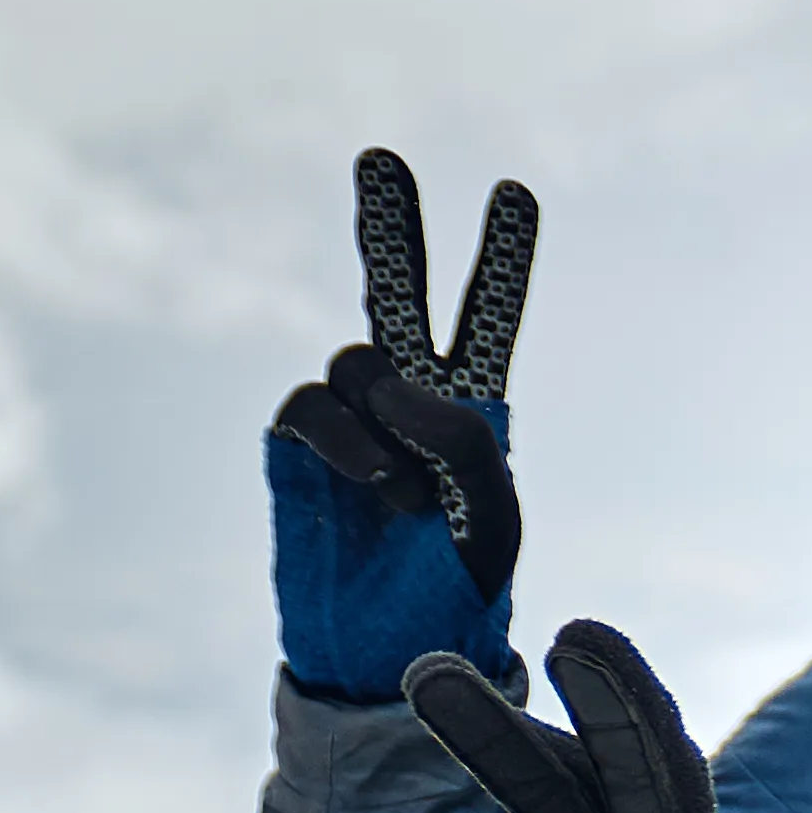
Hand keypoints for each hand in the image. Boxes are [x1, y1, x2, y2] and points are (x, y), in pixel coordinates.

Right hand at [269, 146, 533, 698]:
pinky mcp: (294, 443)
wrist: (390, 653)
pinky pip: (314, 404)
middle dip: (390, 227)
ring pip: (360, 361)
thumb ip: (465, 438)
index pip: (485, 319)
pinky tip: (377, 489)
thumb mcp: (494, 517)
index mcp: (470, 407)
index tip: (517, 192)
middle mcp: (404, 397)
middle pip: (395, 293)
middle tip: (382, 158)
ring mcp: (346, 416)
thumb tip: (397, 383)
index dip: (500, 259)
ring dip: (390, 420)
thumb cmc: (456, 587)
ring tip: (411, 495)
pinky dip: (349, 441)